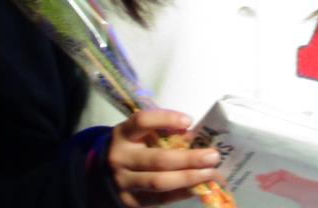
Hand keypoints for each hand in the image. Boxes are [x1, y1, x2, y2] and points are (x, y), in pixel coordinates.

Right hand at [106, 109, 221, 206]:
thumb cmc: (134, 147)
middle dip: (189, 159)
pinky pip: (160, 199)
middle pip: (158, 159)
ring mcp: (123, 183)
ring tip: (211, 173)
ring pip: (159, 182)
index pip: (142, 121)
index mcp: (123, 134)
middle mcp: (120, 158)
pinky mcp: (130, 202)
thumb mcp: (141, 134)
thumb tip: (197, 137)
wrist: (104, 174)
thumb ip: (164, 132)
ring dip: (189, 178)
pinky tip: (199, 187)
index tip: (190, 120)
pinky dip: (182, 193)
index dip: (166, 118)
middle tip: (213, 156)